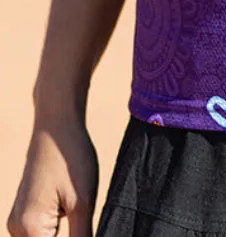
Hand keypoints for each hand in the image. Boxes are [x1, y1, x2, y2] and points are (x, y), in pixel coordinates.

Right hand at [7, 119, 98, 236]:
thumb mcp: (83, 203)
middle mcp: (17, 229)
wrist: (56, 123)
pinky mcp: (24, 213)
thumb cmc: (71, 157)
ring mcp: (18, 221)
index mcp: (30, 229)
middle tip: (84, 227)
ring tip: (81, 224)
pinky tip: (75, 227)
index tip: (85, 234)